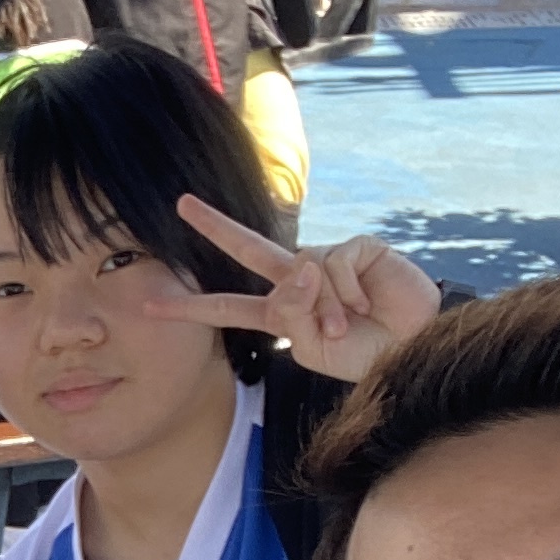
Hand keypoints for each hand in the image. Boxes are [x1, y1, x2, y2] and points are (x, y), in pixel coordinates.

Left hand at [157, 194, 442, 382]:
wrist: (411, 348)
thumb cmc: (363, 355)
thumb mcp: (313, 348)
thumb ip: (291, 314)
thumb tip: (298, 268)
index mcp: (279, 311)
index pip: (226, 307)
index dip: (190, 309)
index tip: (148, 307)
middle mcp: (297, 280)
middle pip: (248, 248)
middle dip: (214, 227)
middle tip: (182, 204)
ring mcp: (326, 261)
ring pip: (303, 270)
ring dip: (326, 306)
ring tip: (350, 324)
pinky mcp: (357, 248)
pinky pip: (336, 262)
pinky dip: (348, 289)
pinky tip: (367, 301)